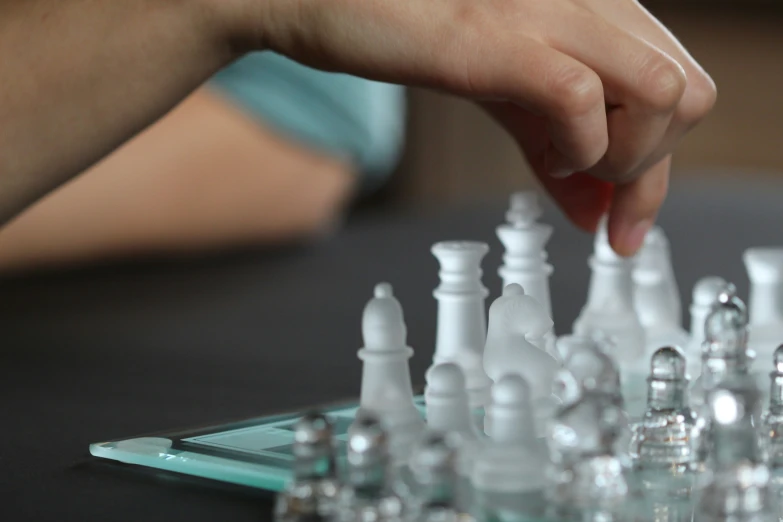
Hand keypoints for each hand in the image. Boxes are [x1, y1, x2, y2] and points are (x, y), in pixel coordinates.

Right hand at [240, 0, 715, 254]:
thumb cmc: (407, 34)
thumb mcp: (503, 98)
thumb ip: (553, 149)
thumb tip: (594, 211)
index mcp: (593, 10)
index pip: (676, 91)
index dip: (657, 170)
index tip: (622, 224)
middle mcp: (587, 2)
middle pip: (690, 96)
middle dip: (651, 171)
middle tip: (597, 206)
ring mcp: (549, 15)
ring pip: (663, 95)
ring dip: (622, 161)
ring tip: (563, 172)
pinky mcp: (500, 38)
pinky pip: (582, 99)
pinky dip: (576, 148)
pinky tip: (540, 157)